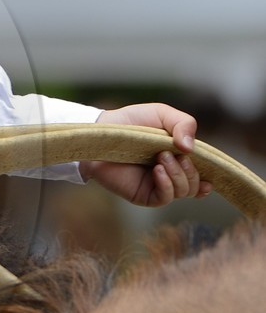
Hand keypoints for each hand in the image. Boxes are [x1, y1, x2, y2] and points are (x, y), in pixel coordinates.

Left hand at [79, 104, 211, 207]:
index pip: (201, 175)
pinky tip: (157, 171)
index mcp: (179, 158)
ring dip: (178, 174)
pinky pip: (165, 197)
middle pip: (195, 185)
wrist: (102, 132)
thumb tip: (190, 148)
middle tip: (173, 154)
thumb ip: (184, 124)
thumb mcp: (162, 115)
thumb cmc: (131, 123)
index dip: (208, 177)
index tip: (210, 176)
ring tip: (160, 158)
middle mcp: (170, 174)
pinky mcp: (143, 194)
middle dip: (191, 170)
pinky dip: (167, 184)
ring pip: (184, 191)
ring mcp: (157, 185)